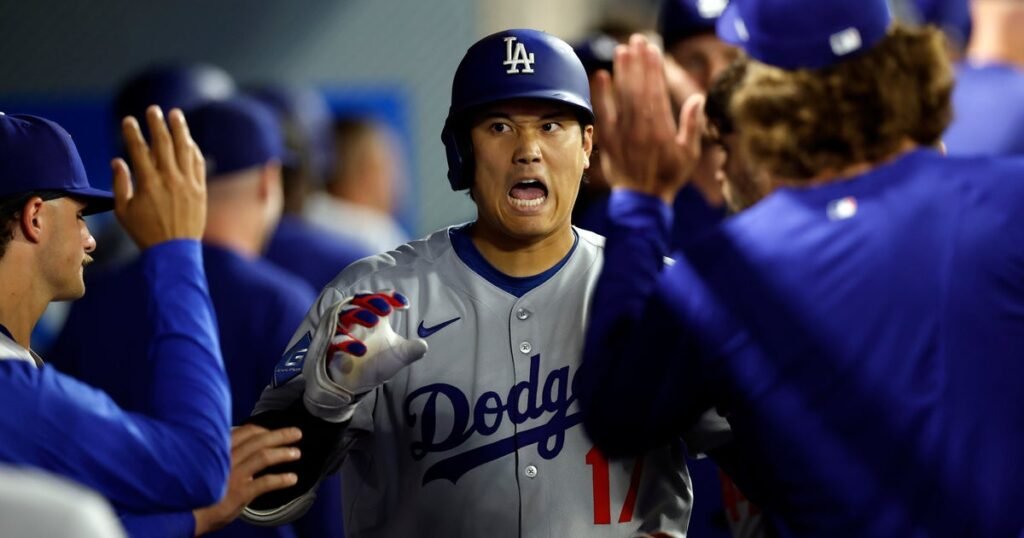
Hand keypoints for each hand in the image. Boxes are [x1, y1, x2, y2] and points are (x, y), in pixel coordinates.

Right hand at [113, 105, 206, 248]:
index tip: (128, 120)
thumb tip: (118, 160)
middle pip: (163, 144)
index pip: (139, 151)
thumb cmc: (145, 233)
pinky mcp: (200, 190)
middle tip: (153, 110)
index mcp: (148, 184)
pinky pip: (198, 164)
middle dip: (157, 124)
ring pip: (184, 150)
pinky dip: (193, 150)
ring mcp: (188, 184)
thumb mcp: (123, 211)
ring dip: (179, 130)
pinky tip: (188, 141)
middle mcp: (169, 180)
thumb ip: (120, 184)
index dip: (132, 133)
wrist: (175, 251)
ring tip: (175, 115)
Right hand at [192, 425, 301, 535]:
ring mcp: (233, 474)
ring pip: (264, 456)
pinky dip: (281, 479)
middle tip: (296, 433)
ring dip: (283, 453)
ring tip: (296, 453)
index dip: (263, 429)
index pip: (245, 431)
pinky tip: (292, 479)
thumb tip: (238, 447)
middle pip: (258, 440)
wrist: (183, 513)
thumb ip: (221, 455)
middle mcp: (226, 458)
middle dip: (280, 435)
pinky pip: (265, 482)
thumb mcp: (205, 465)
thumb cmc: (194, 490)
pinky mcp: (239, 492)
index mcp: (218, 450)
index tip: (273, 430)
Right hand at [303, 291, 427, 421]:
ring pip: (344, 314)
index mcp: (373, 318)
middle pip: (359, 300)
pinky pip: (334, 340)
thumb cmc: (375, 364)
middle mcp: (356, 321)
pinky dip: (346, 343)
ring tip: (374, 323)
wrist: (356, 387)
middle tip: (386, 310)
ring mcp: (342, 332)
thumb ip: (411, 350)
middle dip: (372, 302)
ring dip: (359, 315)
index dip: (390, 297)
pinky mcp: (331, 347)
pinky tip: (360, 350)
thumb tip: (424, 345)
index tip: (404, 305)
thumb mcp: (398, 356)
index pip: (379, 299)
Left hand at [593, 34, 704, 203]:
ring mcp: (623, 134)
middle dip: (638, 63)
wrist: (643, 201)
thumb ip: (692, 125)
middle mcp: (641, 129)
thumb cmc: (668, 177)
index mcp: (662, 130)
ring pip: (621, 97)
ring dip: (621, 72)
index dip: (654, 69)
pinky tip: (601, 76)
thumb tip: (697, 97)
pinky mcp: (608, 141)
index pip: (657, 92)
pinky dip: (601, 95)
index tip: (653, 49)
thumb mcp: (689, 154)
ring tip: (621, 50)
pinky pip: (603, 114)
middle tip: (636, 40)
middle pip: (638, 89)